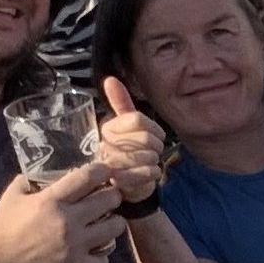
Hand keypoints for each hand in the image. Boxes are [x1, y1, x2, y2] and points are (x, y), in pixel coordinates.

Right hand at [0, 156, 126, 262]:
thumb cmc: (3, 228)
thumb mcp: (13, 195)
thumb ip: (30, 180)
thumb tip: (46, 172)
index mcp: (51, 200)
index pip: (87, 177)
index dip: (101, 170)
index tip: (106, 170)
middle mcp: (68, 220)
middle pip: (108, 200)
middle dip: (113, 195)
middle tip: (109, 197)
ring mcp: (75, 245)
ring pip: (115, 228)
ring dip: (114, 222)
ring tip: (107, 223)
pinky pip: (104, 259)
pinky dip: (102, 254)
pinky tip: (95, 250)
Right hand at [90, 88, 167, 212]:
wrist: (127, 183)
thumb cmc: (129, 149)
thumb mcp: (126, 125)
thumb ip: (121, 103)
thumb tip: (109, 79)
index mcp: (108, 128)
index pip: (137, 119)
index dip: (154, 128)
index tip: (158, 135)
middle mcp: (105, 145)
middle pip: (145, 139)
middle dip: (157, 146)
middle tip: (154, 151)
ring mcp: (111, 165)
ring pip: (147, 156)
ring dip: (155, 160)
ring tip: (151, 162)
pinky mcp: (119, 183)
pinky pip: (147, 173)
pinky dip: (155, 173)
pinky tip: (151, 173)